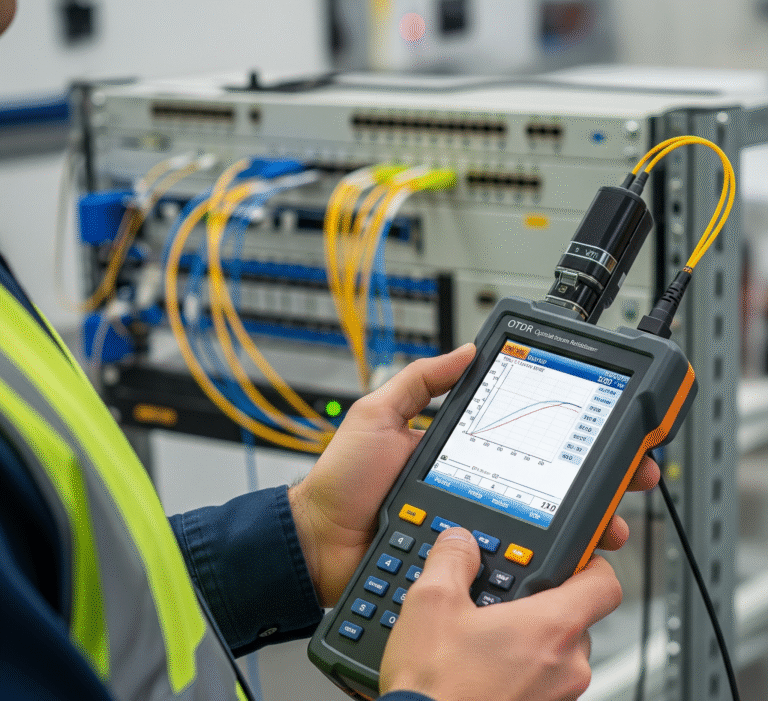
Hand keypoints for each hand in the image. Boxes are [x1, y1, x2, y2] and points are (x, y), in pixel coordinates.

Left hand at [288, 340, 659, 606]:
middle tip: (630, 471)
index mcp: (462, 451)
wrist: (320, 545)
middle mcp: (478, 487)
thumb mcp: (378, 414)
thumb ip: (419, 381)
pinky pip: (519, 560)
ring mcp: (477, 526)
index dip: (564, 433)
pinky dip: (555, 558)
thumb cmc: (344, 482)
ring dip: (589, 519)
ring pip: (546, 524)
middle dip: (597, 477)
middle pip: (550, 482)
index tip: (599, 427)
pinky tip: (580, 552)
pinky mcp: (470, 562)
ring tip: (614, 516)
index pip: (525, 437)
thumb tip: (465, 351)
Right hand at [380, 528, 621, 700]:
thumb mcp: (431, 602)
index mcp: (552, 627)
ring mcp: (559, 697)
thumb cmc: (436, 686)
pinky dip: (522, 671)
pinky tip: (481, 669)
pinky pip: (544, 682)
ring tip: (481, 639)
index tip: (568, 557)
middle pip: (574, 616)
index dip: (589, 562)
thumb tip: (460, 541)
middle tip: (498, 601)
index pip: (604, 583)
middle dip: (539, 604)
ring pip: (557, 652)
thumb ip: (452, 559)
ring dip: (528, 641)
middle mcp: (568, 666)